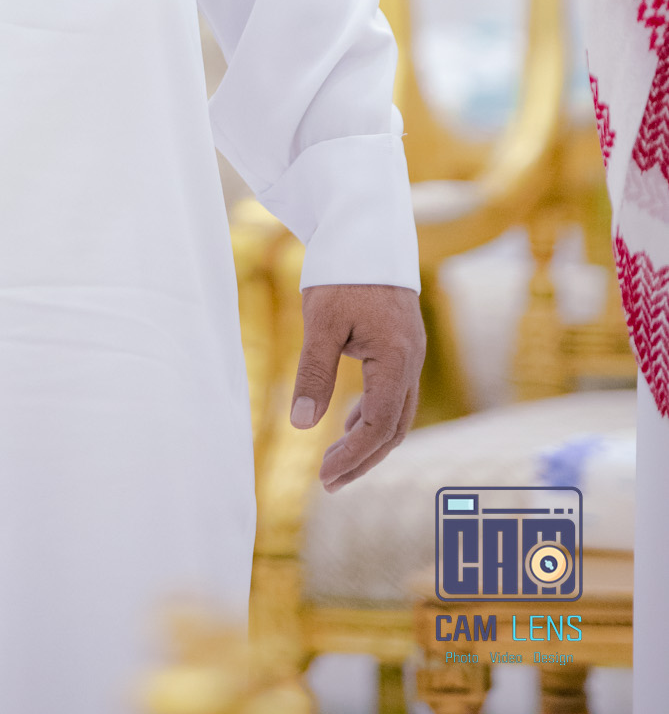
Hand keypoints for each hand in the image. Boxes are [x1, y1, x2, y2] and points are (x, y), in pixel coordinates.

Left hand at [291, 283, 425, 490]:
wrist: (364, 231)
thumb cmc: (341, 273)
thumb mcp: (320, 322)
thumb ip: (313, 373)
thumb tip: (301, 425)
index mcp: (395, 358)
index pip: (379, 423)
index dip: (354, 455)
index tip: (325, 476)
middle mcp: (411, 360)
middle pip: (394, 427)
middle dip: (363, 458)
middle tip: (329, 482)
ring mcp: (411, 353)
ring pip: (397, 413)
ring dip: (369, 440)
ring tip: (335, 462)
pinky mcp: (402, 346)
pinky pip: (394, 393)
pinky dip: (373, 414)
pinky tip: (347, 423)